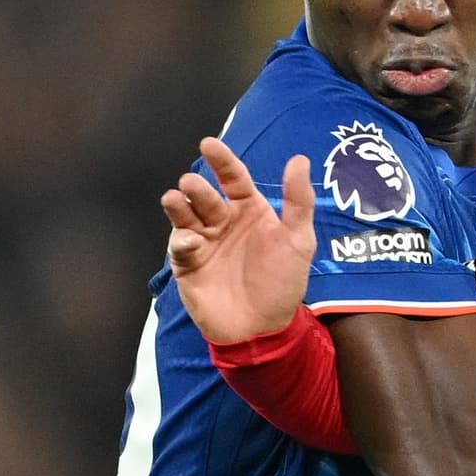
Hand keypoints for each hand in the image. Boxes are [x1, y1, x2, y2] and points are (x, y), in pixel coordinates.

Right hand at [160, 132, 315, 344]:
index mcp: (249, 211)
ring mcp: (203, 243)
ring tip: (175, 198)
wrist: (264, 330)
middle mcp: (222, 222)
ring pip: (185, 217)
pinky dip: (182, 242)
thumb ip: (299, 201)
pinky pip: (179, 249)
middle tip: (192, 184)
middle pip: (205, 196)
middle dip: (197, 188)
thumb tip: (299, 159)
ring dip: (178, 206)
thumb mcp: (299, 242)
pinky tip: (192, 242)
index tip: (209, 145)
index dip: (222, 160)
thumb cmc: (283, 285)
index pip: (233, 178)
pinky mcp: (188, 266)